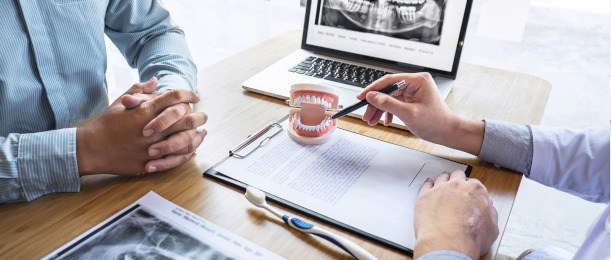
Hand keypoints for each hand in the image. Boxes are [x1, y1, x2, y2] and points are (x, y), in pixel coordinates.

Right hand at [76, 78, 202, 174]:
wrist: (92, 148)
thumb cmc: (106, 124)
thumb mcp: (121, 102)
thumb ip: (140, 89)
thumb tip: (155, 80)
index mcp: (145, 110)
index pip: (174, 97)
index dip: (188, 94)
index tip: (195, 95)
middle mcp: (152, 128)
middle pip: (185, 119)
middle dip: (198, 116)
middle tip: (204, 115)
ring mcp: (152, 147)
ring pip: (184, 140)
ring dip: (196, 135)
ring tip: (202, 132)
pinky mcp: (150, 162)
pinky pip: (175, 159)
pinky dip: (187, 153)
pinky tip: (192, 149)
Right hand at [356, 73, 484, 154]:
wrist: (447, 132)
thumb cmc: (435, 123)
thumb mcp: (408, 114)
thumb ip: (388, 103)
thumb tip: (372, 96)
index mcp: (418, 80)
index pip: (389, 80)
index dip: (373, 89)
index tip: (361, 97)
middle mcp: (416, 83)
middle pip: (388, 90)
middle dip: (376, 104)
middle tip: (366, 115)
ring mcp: (414, 91)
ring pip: (390, 97)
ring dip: (380, 109)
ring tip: (372, 121)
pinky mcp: (412, 98)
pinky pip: (395, 102)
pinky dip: (388, 112)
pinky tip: (385, 121)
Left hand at [414, 171, 498, 258]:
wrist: (449, 243)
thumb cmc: (470, 238)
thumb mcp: (492, 228)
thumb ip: (490, 213)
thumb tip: (487, 209)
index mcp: (476, 190)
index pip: (474, 184)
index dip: (471, 189)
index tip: (469, 194)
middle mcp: (457, 185)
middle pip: (457, 176)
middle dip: (457, 180)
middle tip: (456, 188)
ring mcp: (440, 189)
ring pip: (442, 178)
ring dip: (443, 181)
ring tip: (442, 185)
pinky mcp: (425, 195)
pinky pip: (426, 184)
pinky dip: (428, 184)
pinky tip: (429, 186)